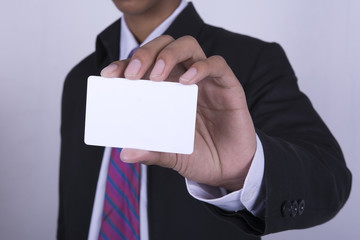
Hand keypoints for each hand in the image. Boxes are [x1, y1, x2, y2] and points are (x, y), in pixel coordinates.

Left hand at [100, 35, 255, 190]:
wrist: (229, 170)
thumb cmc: (199, 156)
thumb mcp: (171, 155)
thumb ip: (152, 151)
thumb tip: (125, 153)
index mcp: (166, 92)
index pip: (143, 67)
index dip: (125, 65)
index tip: (110, 75)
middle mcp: (184, 80)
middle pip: (164, 47)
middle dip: (145, 54)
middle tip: (133, 75)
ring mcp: (206, 81)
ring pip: (188, 46)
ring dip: (169, 54)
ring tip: (157, 75)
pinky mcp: (228, 86)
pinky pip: (216, 65)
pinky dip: (201, 67)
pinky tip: (188, 81)